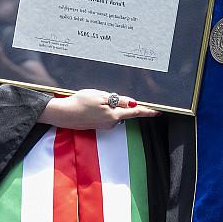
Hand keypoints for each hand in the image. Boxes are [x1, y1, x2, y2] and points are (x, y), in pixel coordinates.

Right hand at [38, 89, 157, 129]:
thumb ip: (119, 100)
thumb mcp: (101, 96)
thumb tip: (133, 103)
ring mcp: (105, 125)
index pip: (135, 112)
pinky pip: (109, 116)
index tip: (158, 112)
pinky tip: (95, 105)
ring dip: (113, 106)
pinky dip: (107, 110)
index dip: (147, 111)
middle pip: (125, 112)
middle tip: (108, 96)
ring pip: (116, 113)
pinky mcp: (99, 125)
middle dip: (124, 103)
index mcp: (114, 115)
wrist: (64, 114)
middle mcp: (112, 123)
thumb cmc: (80, 102)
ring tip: (96, 99)